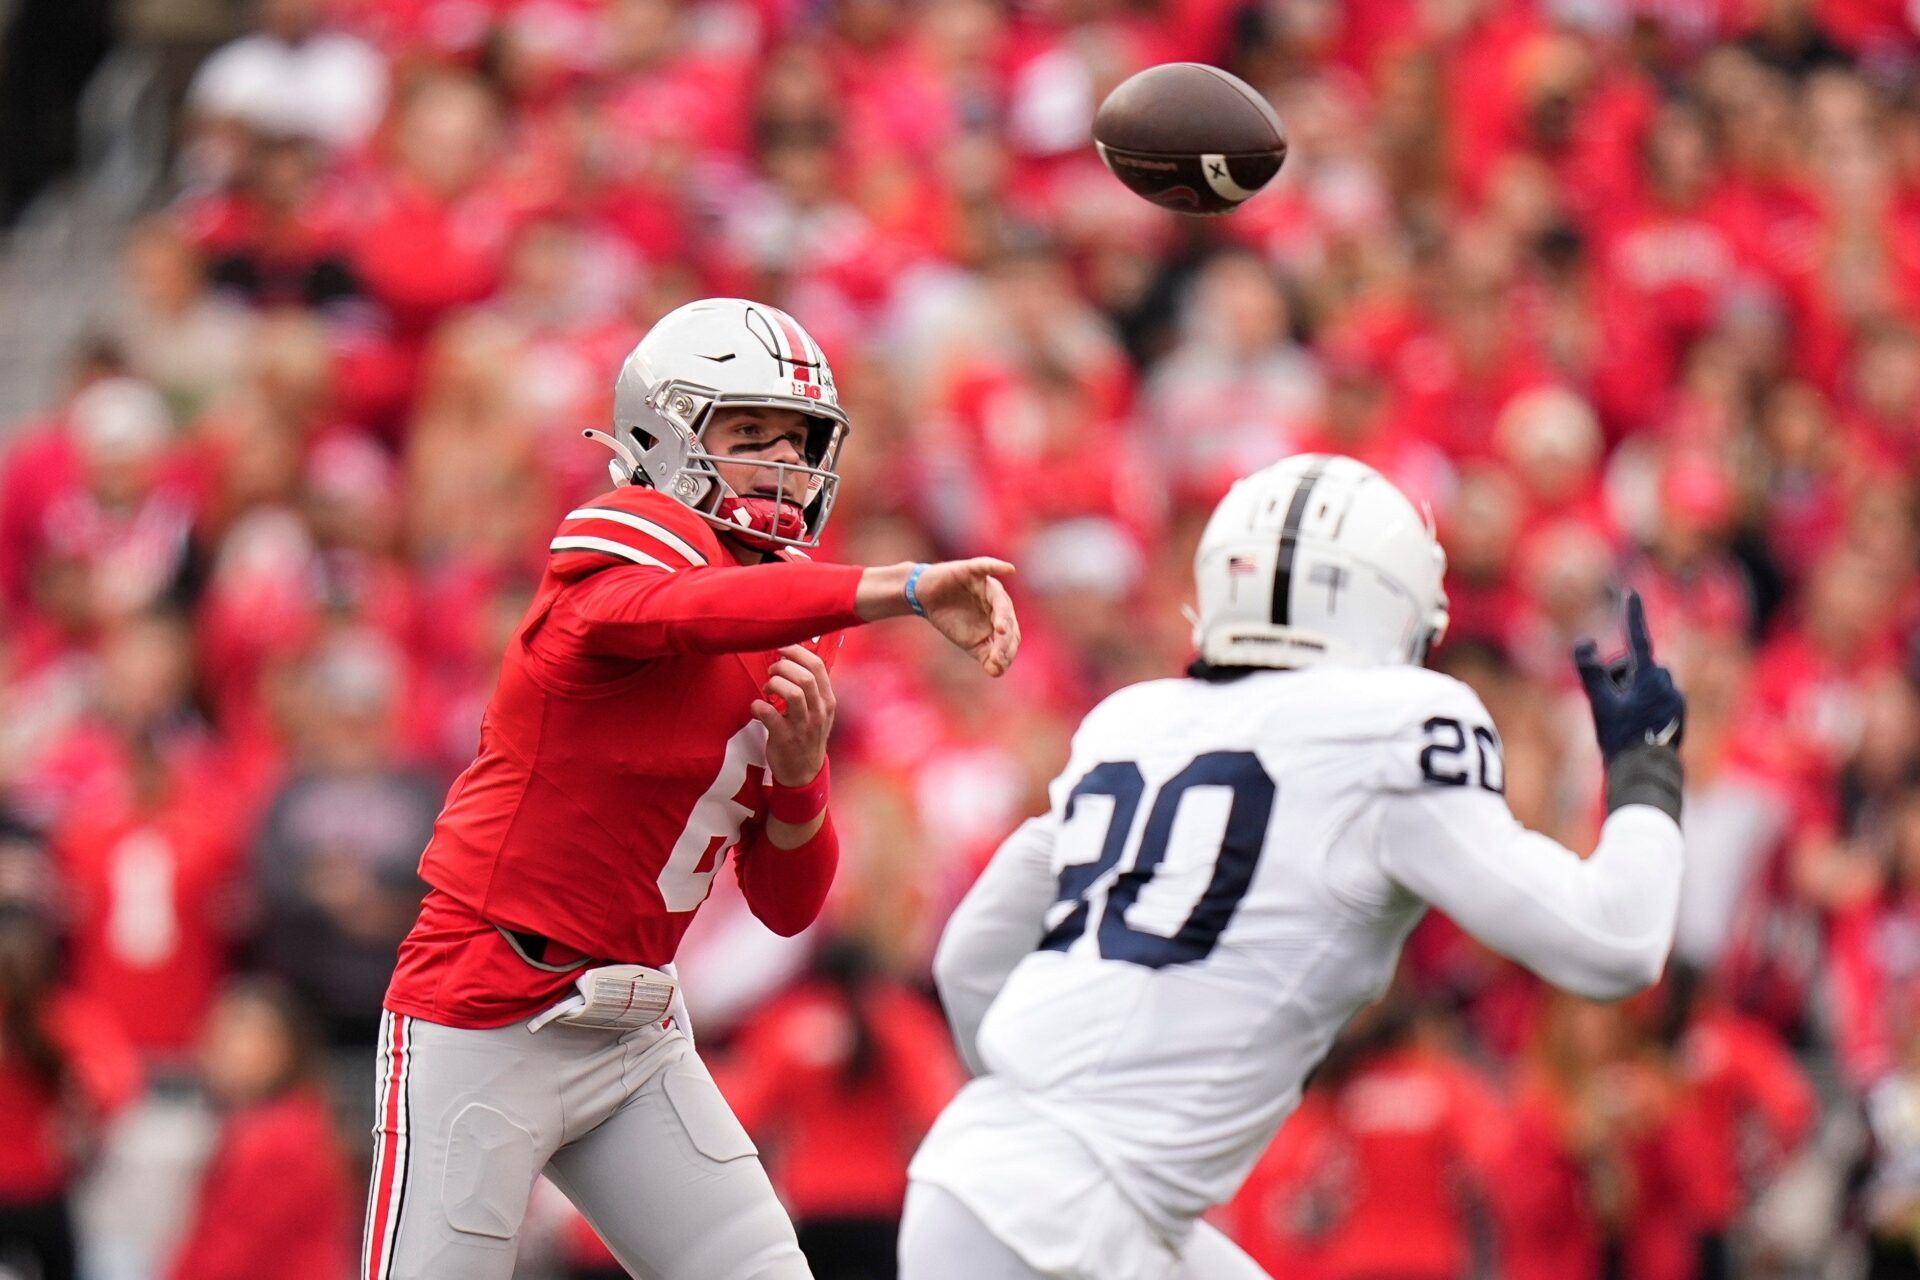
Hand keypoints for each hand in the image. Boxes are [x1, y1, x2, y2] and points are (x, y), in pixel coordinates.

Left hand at [751, 644, 834, 785]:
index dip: (796, 651)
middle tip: (772, 671)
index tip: (781, 648)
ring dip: (774, 684)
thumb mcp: (819, 711)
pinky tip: (757, 707)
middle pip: (805, 676)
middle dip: (783, 666)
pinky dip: (759, 706)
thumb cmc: (807, 735)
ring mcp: (803, 726)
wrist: (804, 773)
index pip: (817, 665)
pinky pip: (770, 715)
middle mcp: (819, 711)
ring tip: (767, 688)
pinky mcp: (785, 738)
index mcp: (827, 700)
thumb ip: (811, 687)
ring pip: (793, 693)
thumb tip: (792, 658)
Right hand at [913, 558, 1020, 676]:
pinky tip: (1009, 569)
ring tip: (1002, 630)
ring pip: (1001, 601)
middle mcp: (998, 601)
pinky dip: (998, 566)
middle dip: (1004, 640)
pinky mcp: (972, 570)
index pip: (1012, 636)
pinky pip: (987, 566)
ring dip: (1003, 615)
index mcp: (1001, 618)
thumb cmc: (950, 619)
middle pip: (1008, 620)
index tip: (996, 667)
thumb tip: (997, 672)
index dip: (1006, 652)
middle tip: (998, 656)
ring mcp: (986, 584)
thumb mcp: (969, 643)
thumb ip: (985, 656)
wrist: (923, 599)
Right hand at [1572, 591, 1685, 761]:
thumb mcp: (1599, 703)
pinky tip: (1635, 729)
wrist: (1646, 772)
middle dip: (1621, 677)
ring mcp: (1676, 699)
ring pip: (1647, 683)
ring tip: (1621, 721)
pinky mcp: (1679, 714)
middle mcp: (1667, 683)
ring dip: (1632, 692)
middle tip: (1608, 704)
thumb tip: (1584, 642)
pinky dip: (1643, 706)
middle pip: (1637, 665)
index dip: (1632, 615)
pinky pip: (1657, 699)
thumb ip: (1590, 670)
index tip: (1631, 594)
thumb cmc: (1620, 738)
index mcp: (1649, 676)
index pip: (1637, 637)